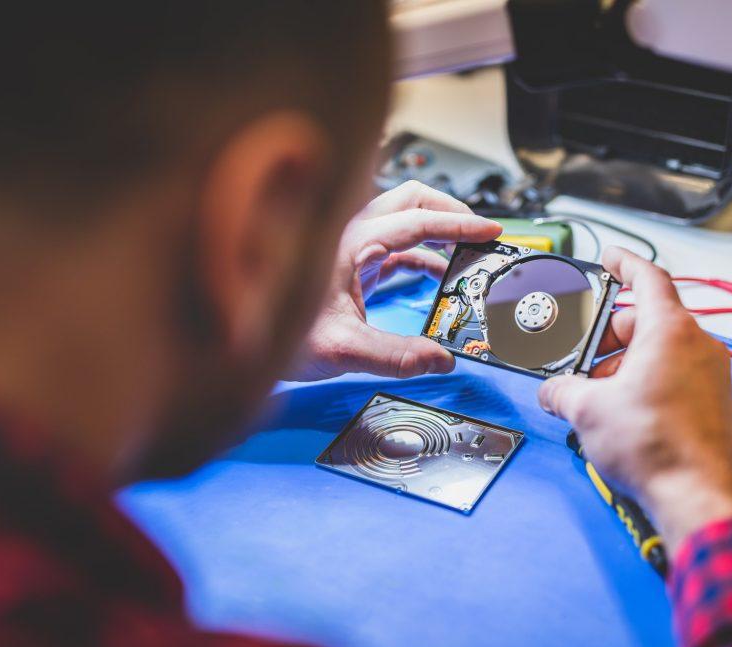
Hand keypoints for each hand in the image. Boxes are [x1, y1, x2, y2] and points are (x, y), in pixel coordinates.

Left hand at [287, 181, 501, 381]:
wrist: (240, 338)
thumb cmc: (275, 334)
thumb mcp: (342, 348)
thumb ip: (394, 356)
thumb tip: (438, 360)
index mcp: (351, 242)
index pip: (418, 220)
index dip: (459, 225)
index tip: (490, 231)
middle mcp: (350, 234)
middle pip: (412, 200)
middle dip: (451, 210)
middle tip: (480, 233)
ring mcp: (350, 246)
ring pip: (403, 219)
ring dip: (438, 231)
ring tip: (466, 252)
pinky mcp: (350, 263)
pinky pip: (396, 245)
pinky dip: (423, 253)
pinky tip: (436, 275)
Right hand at [538, 247, 731, 551]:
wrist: (697, 496)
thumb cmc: (658, 448)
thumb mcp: (588, 410)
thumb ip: (563, 391)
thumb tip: (555, 393)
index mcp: (670, 331)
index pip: (648, 278)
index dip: (624, 263)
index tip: (610, 259)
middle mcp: (698, 347)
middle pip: (646, 321)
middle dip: (607, 336)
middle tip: (579, 355)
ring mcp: (710, 375)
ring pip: (659, 352)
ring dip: (624, 364)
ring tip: (594, 393)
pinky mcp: (712, 403)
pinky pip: (673, 376)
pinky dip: (644, 383)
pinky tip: (619, 411)